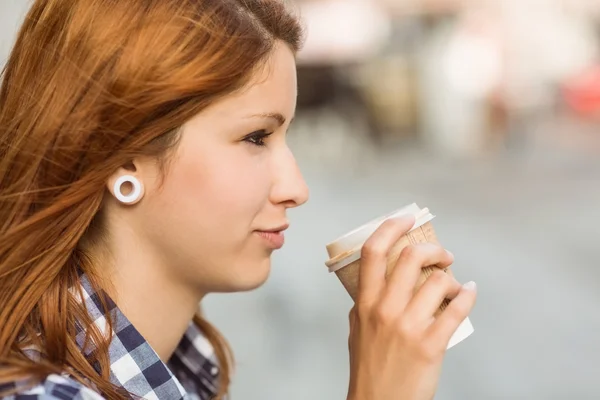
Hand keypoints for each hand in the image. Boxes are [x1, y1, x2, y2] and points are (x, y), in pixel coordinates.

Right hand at [347, 215, 476, 399]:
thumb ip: (367, 302)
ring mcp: (408, 327)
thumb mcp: (358, 328)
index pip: (373, 252)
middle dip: (433, 249)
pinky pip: (456, 310)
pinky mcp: (431, 345)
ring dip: (452, 278)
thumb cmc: (369, 367)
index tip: (405, 218)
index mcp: (365, 302)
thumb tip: (382, 280)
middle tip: (442, 255)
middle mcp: (385, 309)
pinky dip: (468, 295)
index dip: (390, 227)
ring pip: (438, 281)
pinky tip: (470, 292)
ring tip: (453, 285)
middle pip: (410, 257)